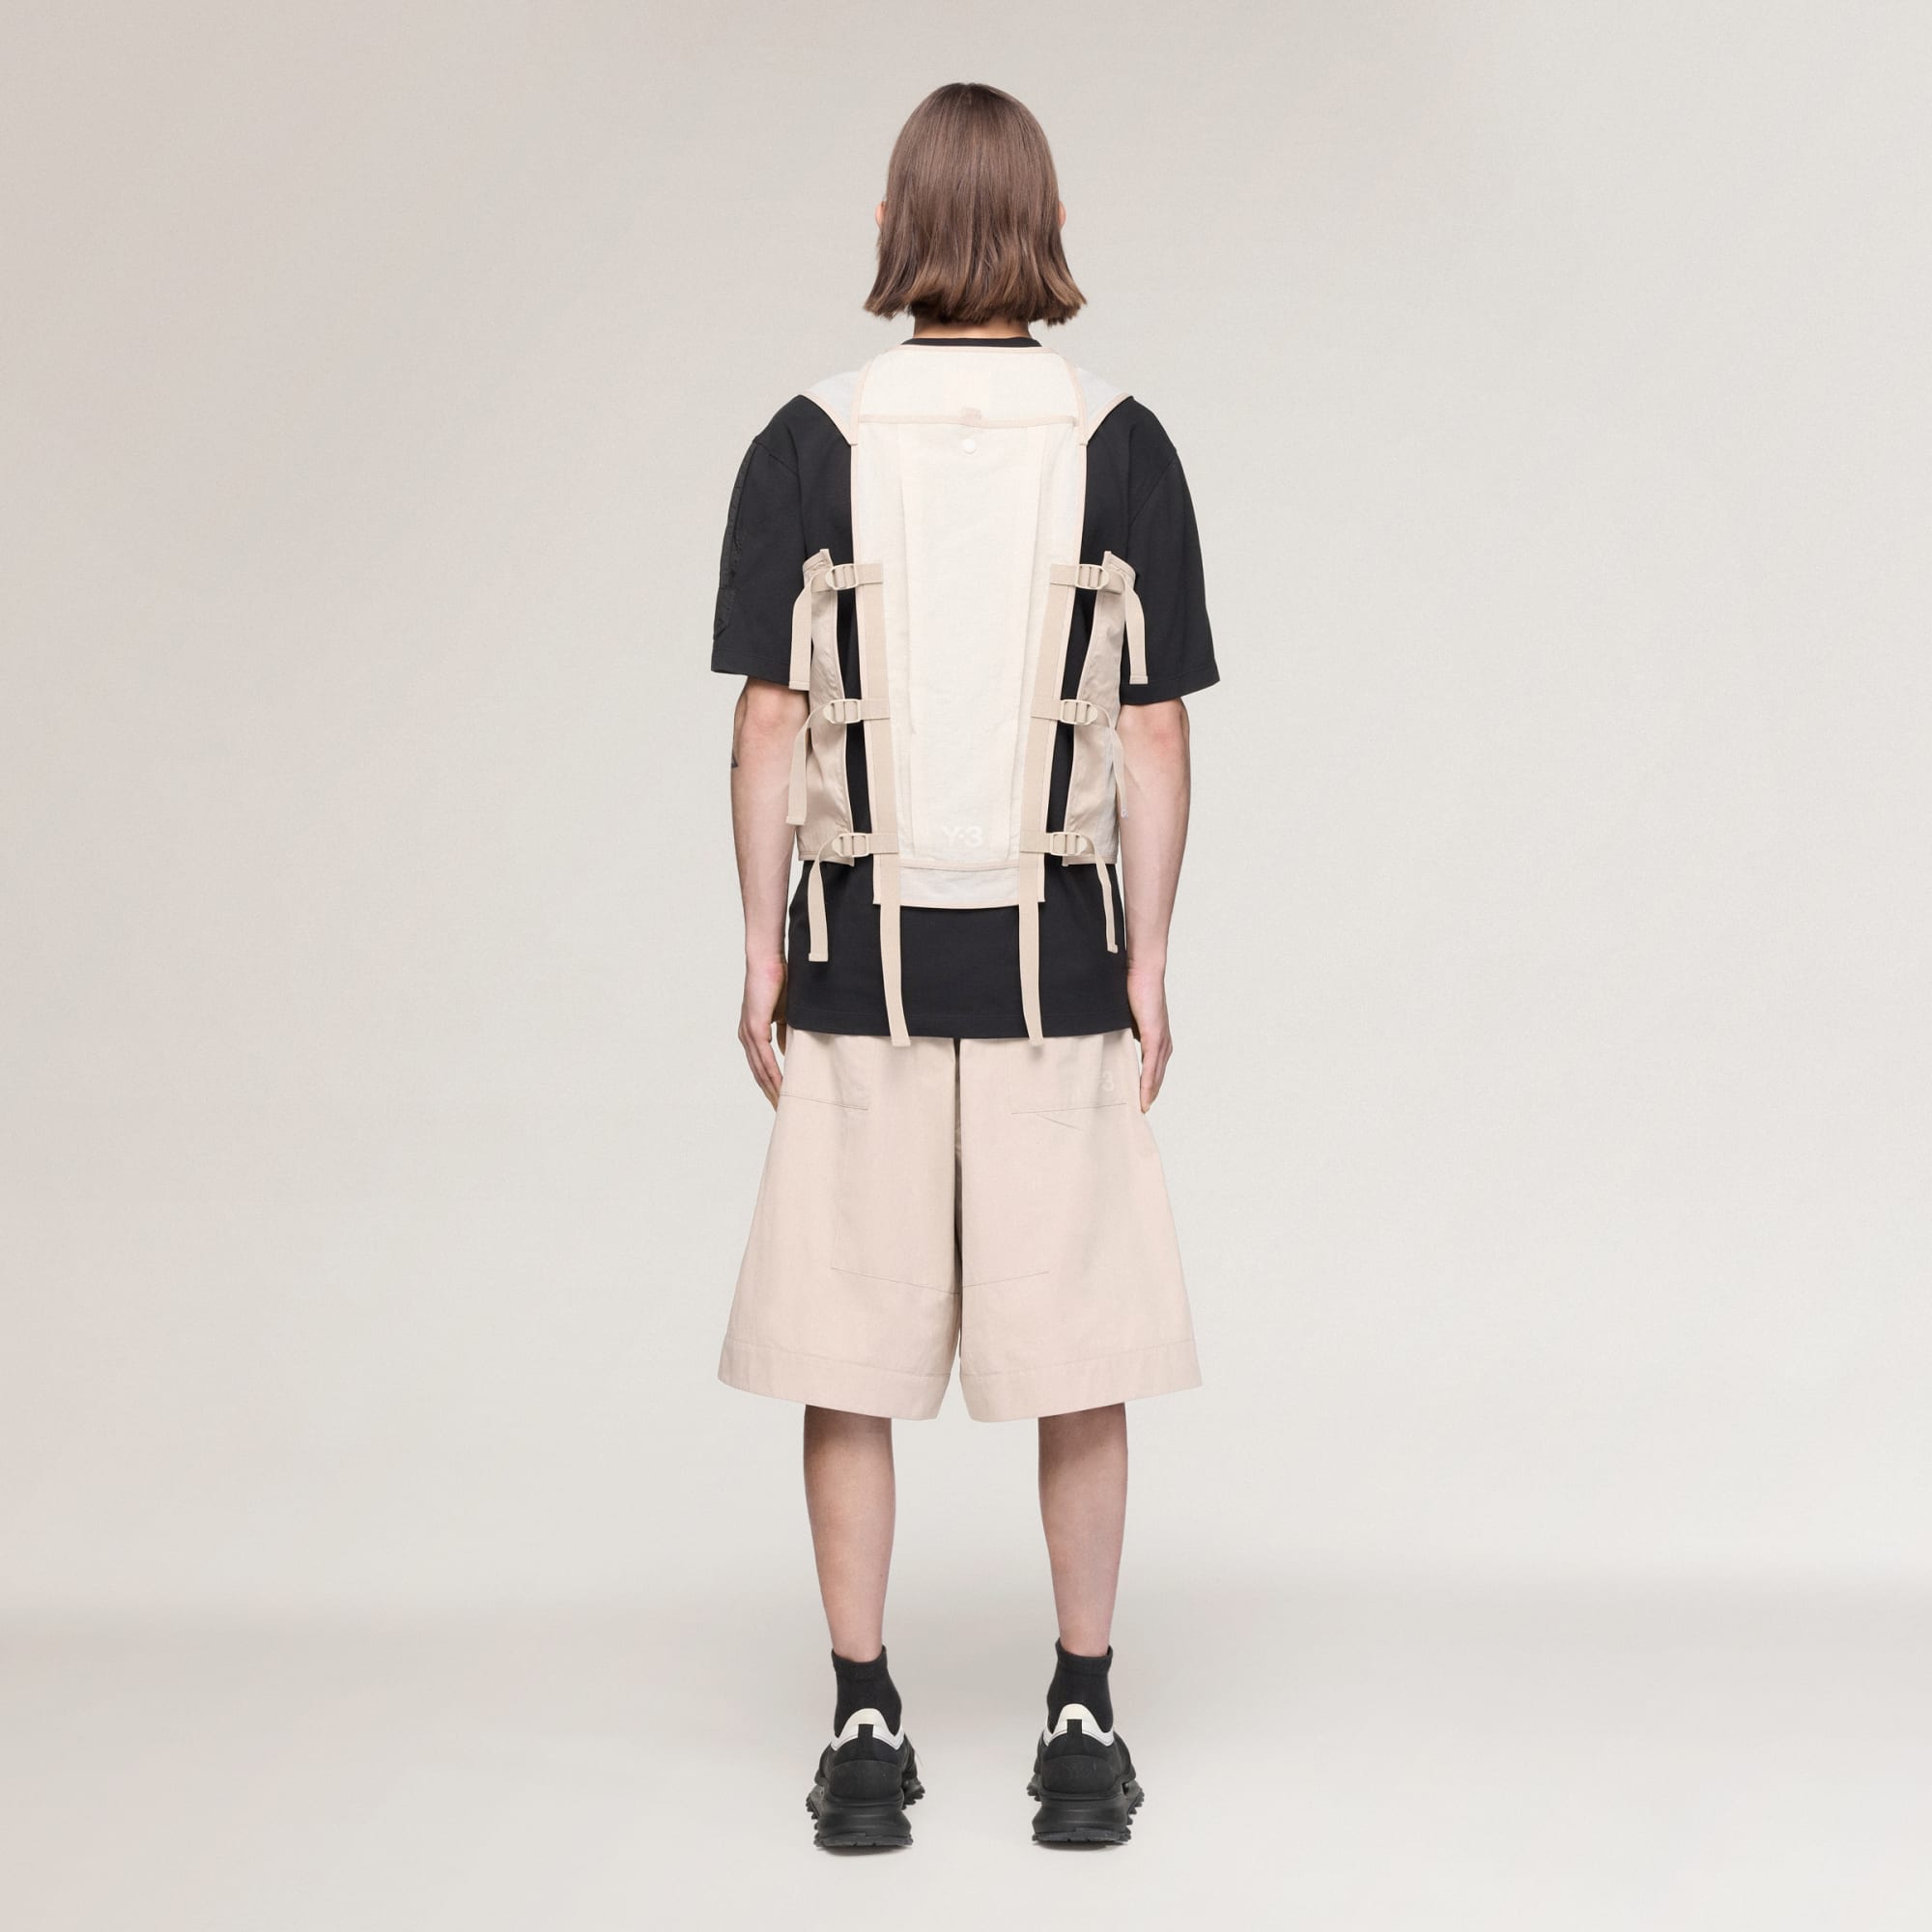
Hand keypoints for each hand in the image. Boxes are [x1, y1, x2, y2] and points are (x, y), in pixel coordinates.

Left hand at [738, 956, 787, 1105]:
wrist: (767, 959)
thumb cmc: (777, 981)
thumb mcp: (785, 1013)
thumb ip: (785, 1033)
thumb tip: (788, 1052)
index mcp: (752, 1033)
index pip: (760, 1066)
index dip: (770, 1084)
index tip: (780, 1100)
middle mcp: (746, 1036)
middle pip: (758, 1074)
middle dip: (770, 1094)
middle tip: (782, 1114)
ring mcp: (749, 1033)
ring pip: (760, 1070)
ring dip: (773, 1090)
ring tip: (784, 1106)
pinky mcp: (755, 1028)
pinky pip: (765, 1058)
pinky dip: (774, 1075)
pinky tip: (782, 1088)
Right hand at [1126, 962, 1171, 1110]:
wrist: (1144, 969)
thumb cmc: (1134, 987)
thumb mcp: (1126, 1015)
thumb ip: (1122, 1029)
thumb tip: (1108, 1037)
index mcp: (1157, 1037)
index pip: (1154, 1067)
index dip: (1148, 1084)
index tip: (1140, 1100)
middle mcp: (1163, 1041)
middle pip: (1158, 1075)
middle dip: (1149, 1094)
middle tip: (1138, 1112)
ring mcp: (1161, 1039)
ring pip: (1156, 1075)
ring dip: (1149, 1093)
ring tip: (1140, 1109)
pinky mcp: (1155, 1036)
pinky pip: (1151, 1066)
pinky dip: (1148, 1083)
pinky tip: (1143, 1097)